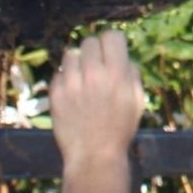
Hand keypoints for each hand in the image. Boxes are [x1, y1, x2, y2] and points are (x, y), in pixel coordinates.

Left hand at [49, 30, 145, 169]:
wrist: (94, 155)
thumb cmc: (120, 128)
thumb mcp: (137, 100)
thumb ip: (130, 74)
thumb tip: (122, 56)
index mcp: (117, 74)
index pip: (111, 36)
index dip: (112, 43)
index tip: (111, 52)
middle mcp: (93, 73)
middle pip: (89, 41)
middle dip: (94, 52)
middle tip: (96, 68)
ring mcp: (72, 82)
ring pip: (71, 54)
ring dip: (77, 63)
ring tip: (82, 80)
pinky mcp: (56, 93)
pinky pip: (59, 73)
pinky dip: (66, 80)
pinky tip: (73, 95)